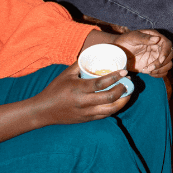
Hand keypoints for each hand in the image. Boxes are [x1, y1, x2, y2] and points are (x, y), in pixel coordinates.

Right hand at [0, 62, 128, 143]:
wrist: (44, 111)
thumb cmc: (55, 89)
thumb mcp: (66, 74)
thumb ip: (80, 64)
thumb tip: (93, 52)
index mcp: (79, 88)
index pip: (101, 83)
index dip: (115, 77)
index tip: (125, 72)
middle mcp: (84, 102)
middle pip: (109, 97)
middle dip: (123, 89)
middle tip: (129, 82)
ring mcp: (86, 113)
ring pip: (110, 109)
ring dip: (122, 101)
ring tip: (128, 92)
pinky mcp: (87, 119)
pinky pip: (105, 115)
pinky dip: (114, 108)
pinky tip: (119, 101)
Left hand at [114, 29, 172, 77]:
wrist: (118, 52)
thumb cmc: (124, 41)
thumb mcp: (132, 37)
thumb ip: (144, 38)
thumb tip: (157, 39)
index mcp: (155, 37)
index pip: (167, 44)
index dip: (166, 52)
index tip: (160, 60)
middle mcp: (158, 47)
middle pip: (170, 56)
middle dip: (161, 64)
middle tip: (148, 68)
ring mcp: (156, 57)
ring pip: (168, 65)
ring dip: (159, 70)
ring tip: (146, 70)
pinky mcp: (153, 65)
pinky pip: (163, 72)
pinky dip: (158, 74)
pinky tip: (148, 73)